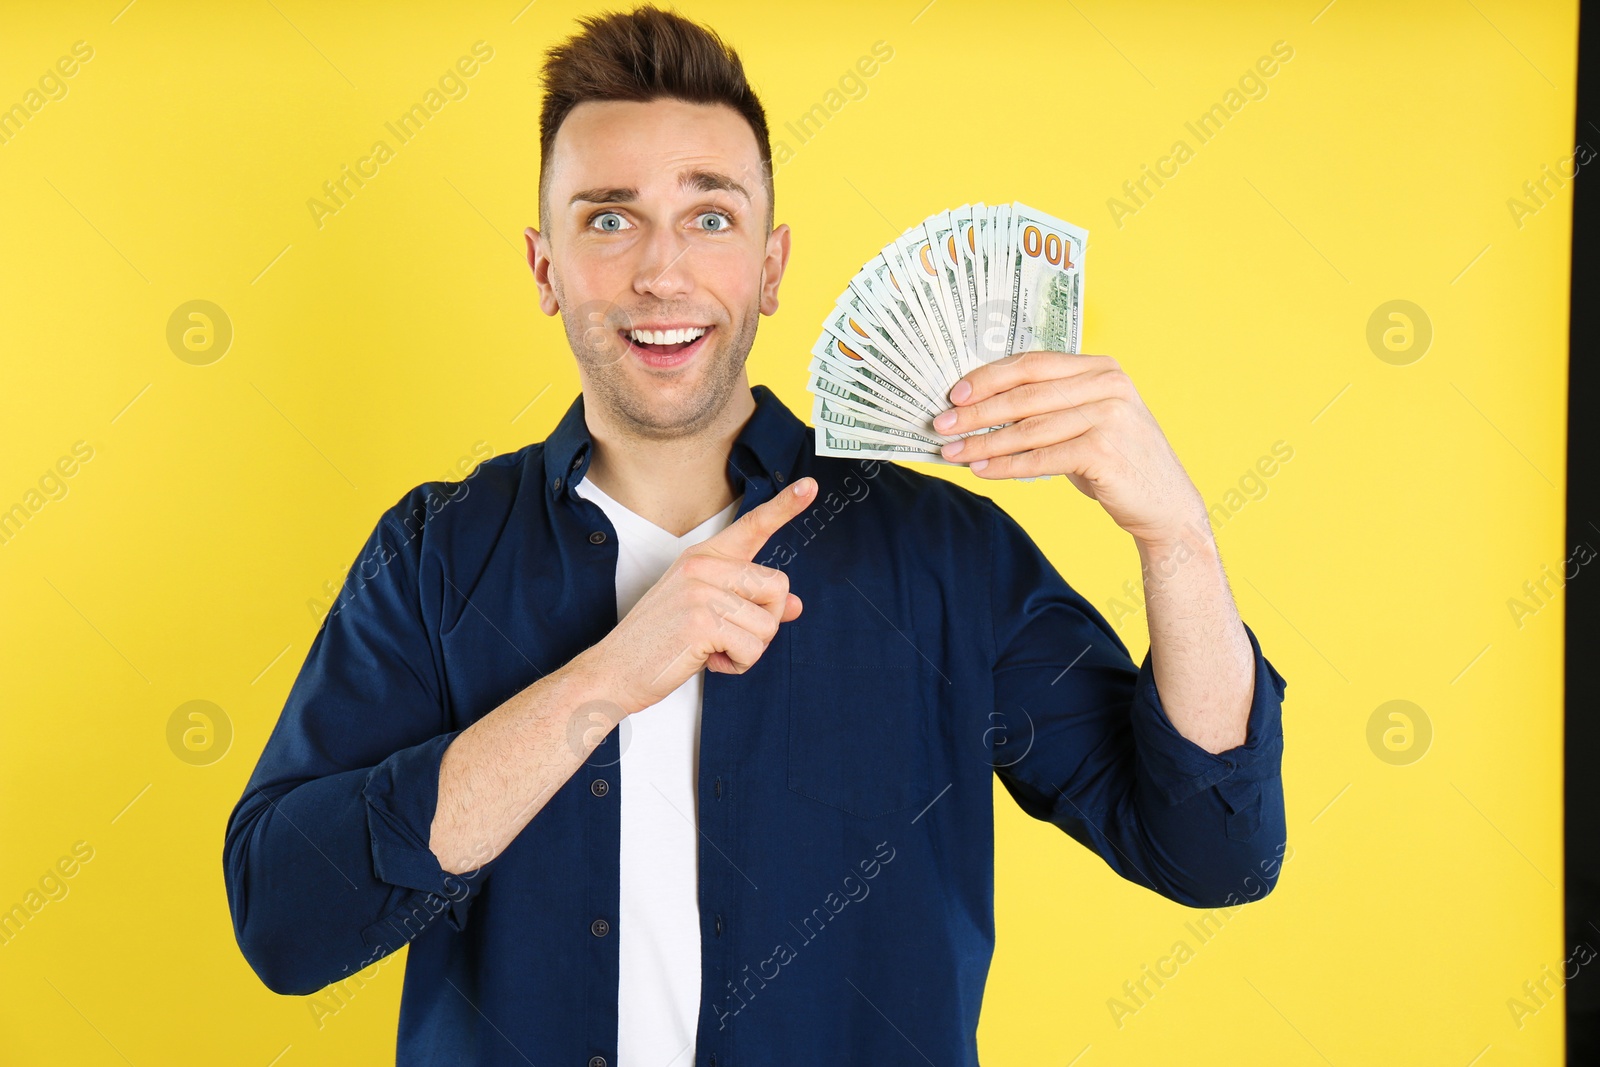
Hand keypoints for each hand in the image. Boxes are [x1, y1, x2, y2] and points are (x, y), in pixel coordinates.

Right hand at [576, 477, 816, 714]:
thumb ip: (750, 603)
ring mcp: (700, 591)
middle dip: (765, 622)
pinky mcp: (701, 622)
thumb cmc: (659, 642)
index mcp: (703, 557)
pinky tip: (707, 661)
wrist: (614, 671)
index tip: (809, 486)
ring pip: (768, 624)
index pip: (751, 526)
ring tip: (711, 649)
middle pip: (778, 586)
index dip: (784, 506)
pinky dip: (737, 665)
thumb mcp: (705, 612)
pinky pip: (751, 649)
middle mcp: (702, 566)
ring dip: (748, 650)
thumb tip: (794, 605)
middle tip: (729, 636)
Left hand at [933, 352, 1206, 544]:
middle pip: (1025, 395)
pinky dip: (1006, 465)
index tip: (953, 393)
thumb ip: (1047, 406)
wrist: (1164, 505)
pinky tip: (981, 470)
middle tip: (940, 425)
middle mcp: (1108, 384)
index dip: (988, 377)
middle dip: (977, 412)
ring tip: (953, 452)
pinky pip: (1041, 458)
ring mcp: (1110, 416)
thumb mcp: (1086, 421)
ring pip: (1028, 428)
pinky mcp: (1105, 450)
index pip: (1032, 364)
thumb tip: (979, 406)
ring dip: (984, 442)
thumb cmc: (1114, 461)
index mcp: (1101, 367)